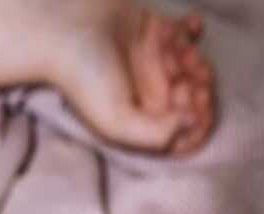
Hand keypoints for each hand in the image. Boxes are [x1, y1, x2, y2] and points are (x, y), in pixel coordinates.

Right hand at [47, 3, 216, 154]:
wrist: (63, 28)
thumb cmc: (83, 77)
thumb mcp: (114, 121)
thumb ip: (153, 135)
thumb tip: (190, 124)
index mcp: (140, 121)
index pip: (185, 134)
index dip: (199, 119)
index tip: (190, 100)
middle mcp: (148, 95)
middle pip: (195, 99)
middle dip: (199, 84)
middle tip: (184, 72)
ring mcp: (152, 63)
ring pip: (195, 66)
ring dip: (194, 56)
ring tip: (174, 48)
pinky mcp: (152, 32)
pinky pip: (186, 35)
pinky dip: (193, 31)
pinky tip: (188, 28)